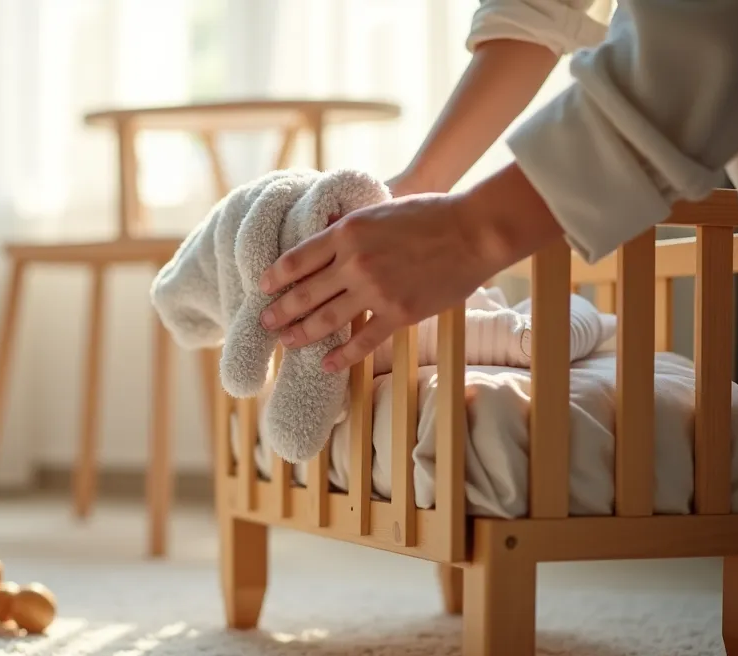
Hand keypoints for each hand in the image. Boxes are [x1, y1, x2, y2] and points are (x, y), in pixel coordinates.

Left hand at [257, 163, 564, 372]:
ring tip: (286, 342)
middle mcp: (353, 263)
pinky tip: (326, 364)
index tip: (263, 287)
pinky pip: (362, 341)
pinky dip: (341, 356)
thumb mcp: (378, 210)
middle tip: (265, 322)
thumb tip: (326, 230)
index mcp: (346, 233)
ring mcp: (375, 291)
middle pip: (303, 294)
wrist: (473, 230)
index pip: (296, 259)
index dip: (275, 276)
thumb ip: (350, 225)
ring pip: (325, 320)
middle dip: (279, 311)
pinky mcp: (398, 313)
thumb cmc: (430, 213)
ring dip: (300, 334)